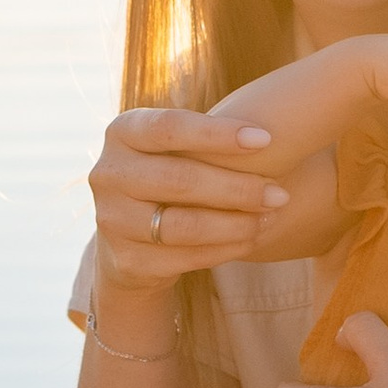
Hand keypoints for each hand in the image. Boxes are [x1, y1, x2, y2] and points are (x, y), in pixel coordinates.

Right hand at [88, 105, 291, 300]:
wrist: (131, 237)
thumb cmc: (171, 174)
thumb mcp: (177, 148)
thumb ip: (208, 139)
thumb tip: (268, 136)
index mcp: (122, 132)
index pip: (169, 127)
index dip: (217, 134)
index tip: (266, 139)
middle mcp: (107, 174)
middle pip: (179, 179)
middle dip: (237, 187)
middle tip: (280, 193)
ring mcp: (111, 220)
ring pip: (183, 225)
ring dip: (235, 223)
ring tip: (270, 217)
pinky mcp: (126, 260)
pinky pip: (185, 257)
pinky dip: (225, 248)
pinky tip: (251, 239)